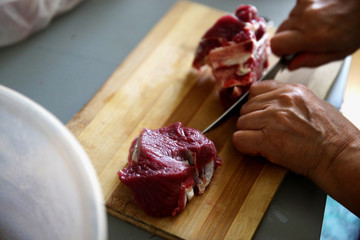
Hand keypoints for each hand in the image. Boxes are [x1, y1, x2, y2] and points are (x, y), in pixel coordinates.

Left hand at [232, 80, 359, 215]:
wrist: (340, 155)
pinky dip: (245, 146)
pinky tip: (259, 149)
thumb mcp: (311, 103)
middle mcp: (281, 101)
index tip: (260, 114)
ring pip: (241, 123)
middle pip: (246, 107)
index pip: (256, 90)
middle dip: (252, 121)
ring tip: (266, 141)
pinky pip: (239, 138)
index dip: (256, 105)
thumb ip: (287, 99)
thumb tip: (265, 100)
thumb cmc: (331, 134)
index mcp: (291, 91)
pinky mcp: (268, 140)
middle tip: (265, 132)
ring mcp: (273, 119)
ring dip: (249, 134)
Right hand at [271, 0, 359, 69]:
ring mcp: (304, 4)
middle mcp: (305, 18)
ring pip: (287, 20)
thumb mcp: (337, 53)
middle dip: (287, 39)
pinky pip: (296, 9)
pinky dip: (302, 14)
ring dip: (296, 26)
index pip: (276, 45)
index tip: (286, 53)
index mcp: (311, 36)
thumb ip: (311, 60)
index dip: (279, 51)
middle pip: (278, 32)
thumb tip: (292, 64)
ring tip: (314, 27)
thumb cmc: (356, 25)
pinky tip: (315, 16)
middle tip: (302, 42)